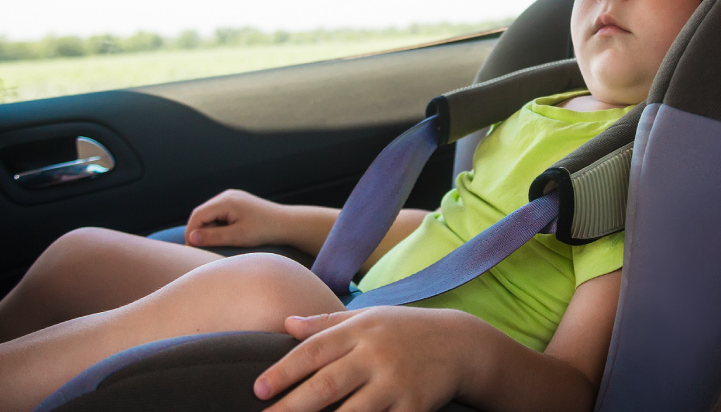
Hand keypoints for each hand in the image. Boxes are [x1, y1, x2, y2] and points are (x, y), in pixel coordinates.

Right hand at [185, 189, 292, 247]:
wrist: (287, 223)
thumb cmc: (264, 230)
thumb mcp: (237, 236)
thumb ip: (213, 236)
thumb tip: (191, 238)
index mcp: (225, 201)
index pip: (198, 215)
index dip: (191, 232)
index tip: (191, 250)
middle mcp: (227, 196)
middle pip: (202, 213)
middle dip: (198, 231)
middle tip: (201, 249)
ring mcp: (233, 198)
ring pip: (210, 214)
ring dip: (208, 229)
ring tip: (215, 244)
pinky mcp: (238, 203)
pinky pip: (220, 214)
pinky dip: (217, 225)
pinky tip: (225, 236)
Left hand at [254, 307, 481, 411]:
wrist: (461, 344)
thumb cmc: (406, 330)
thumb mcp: (369, 317)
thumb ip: (327, 323)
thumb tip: (286, 324)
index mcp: (361, 330)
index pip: (315, 350)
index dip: (285, 370)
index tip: (259, 389)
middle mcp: (376, 355)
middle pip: (327, 385)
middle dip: (292, 406)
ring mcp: (396, 383)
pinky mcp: (414, 407)